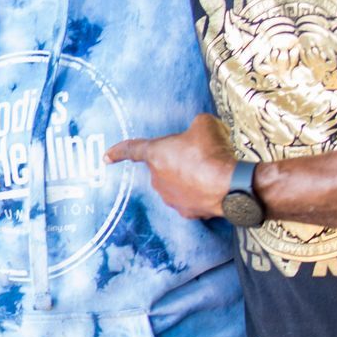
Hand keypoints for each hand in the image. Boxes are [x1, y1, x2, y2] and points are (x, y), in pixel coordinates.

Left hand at [106, 114, 237, 219]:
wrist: (230, 186)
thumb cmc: (213, 152)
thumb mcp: (204, 124)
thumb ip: (194, 125)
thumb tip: (198, 129)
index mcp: (156, 154)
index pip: (132, 149)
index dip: (118, 152)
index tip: (106, 157)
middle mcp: (157, 179)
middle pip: (163, 166)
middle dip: (177, 160)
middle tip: (199, 155)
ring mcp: (171, 198)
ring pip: (176, 184)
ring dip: (189, 177)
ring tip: (210, 171)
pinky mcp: (187, 212)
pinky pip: (190, 199)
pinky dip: (199, 193)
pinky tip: (213, 187)